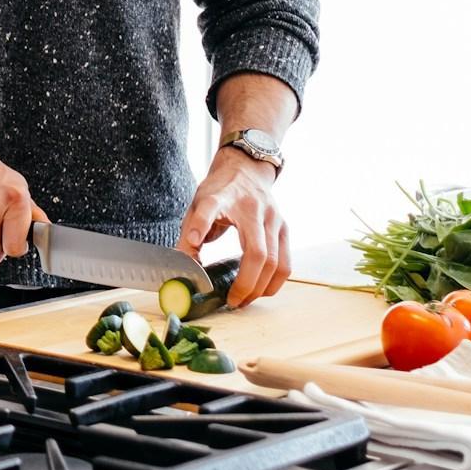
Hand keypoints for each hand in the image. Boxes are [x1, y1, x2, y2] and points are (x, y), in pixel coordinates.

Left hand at [178, 149, 290, 305]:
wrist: (246, 169)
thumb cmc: (220, 189)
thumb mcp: (198, 203)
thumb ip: (190, 230)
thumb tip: (184, 265)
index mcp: (223, 197)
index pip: (209, 208)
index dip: (200, 224)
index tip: (192, 240)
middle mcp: (253, 208)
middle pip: (258, 254)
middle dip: (246, 284)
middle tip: (232, 301)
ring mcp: (274, 219)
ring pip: (277, 263)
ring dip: (262, 288)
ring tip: (245, 300)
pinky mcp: (285, 228)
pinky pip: (286, 263)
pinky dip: (274, 281)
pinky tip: (260, 289)